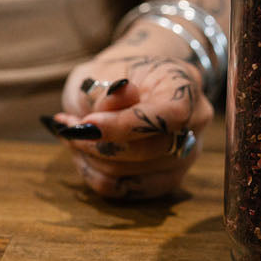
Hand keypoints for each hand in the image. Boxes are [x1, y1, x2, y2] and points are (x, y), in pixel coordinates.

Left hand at [45, 24, 213, 200]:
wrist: (128, 83)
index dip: (127, 124)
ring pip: (129, 173)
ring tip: (71, 133)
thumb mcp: (104, 70)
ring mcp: (182, 158)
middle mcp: (193, 127)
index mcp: (184, 87)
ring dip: (89, 156)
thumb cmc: (115, 74)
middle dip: (97, 142)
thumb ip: (108, 88)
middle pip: (147, 151)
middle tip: (68, 126)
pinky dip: (92, 172)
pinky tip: (81, 152)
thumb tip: (118, 96)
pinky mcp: (163, 181)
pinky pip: (121, 189)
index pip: (168, 115)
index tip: (88, 123)